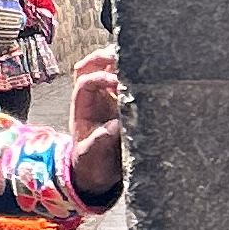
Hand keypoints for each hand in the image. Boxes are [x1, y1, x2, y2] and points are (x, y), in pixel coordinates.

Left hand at [67, 52, 124, 206]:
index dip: (99, 78)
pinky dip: (131, 70)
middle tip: (123, 56)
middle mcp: (93, 97)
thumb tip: (115, 126)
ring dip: (117, 58)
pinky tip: (146, 70)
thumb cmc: (92, 162)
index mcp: (82, 106)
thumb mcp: (92, 156)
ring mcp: (108, 96)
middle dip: (104, 57)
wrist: (97, 172)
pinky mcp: (124, 100)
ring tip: (135, 57)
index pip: (85, 82)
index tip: (116, 82)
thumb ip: (100, 142)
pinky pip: (124, 78)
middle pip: (91, 65)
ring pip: (106, 66)